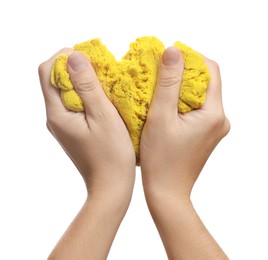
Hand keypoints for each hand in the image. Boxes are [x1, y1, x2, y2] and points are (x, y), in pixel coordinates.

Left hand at [39, 50, 135, 195]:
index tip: (89, 56)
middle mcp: (54, 117)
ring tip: (105, 81)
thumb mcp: (102, 116)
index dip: (64, 57)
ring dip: (83, 81)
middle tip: (101, 67)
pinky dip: (86, 95)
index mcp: (56, 113)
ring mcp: (63, 124)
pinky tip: (104, 98)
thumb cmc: (111, 154)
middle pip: (55, 80)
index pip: (47, 72)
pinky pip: (75, 104)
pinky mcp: (73, 129)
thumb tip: (74, 56)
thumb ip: (87, 86)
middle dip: (75, 68)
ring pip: (66, 92)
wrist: (111, 185)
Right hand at [140, 47, 229, 258]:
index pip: (210, 70)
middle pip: (206, 82)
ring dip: (181, 87)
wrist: (167, 192)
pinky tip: (164, 104)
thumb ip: (168, 83)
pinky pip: (196, 109)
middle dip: (184, 72)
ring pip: (200, 96)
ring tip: (159, 86)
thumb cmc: (161, 159)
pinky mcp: (205, 134)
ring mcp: (213, 128)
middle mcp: (220, 119)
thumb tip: (173, 51)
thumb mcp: (161, 117)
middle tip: (160, 70)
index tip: (169, 55)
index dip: (191, 57)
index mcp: (214, 113)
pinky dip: (181, 101)